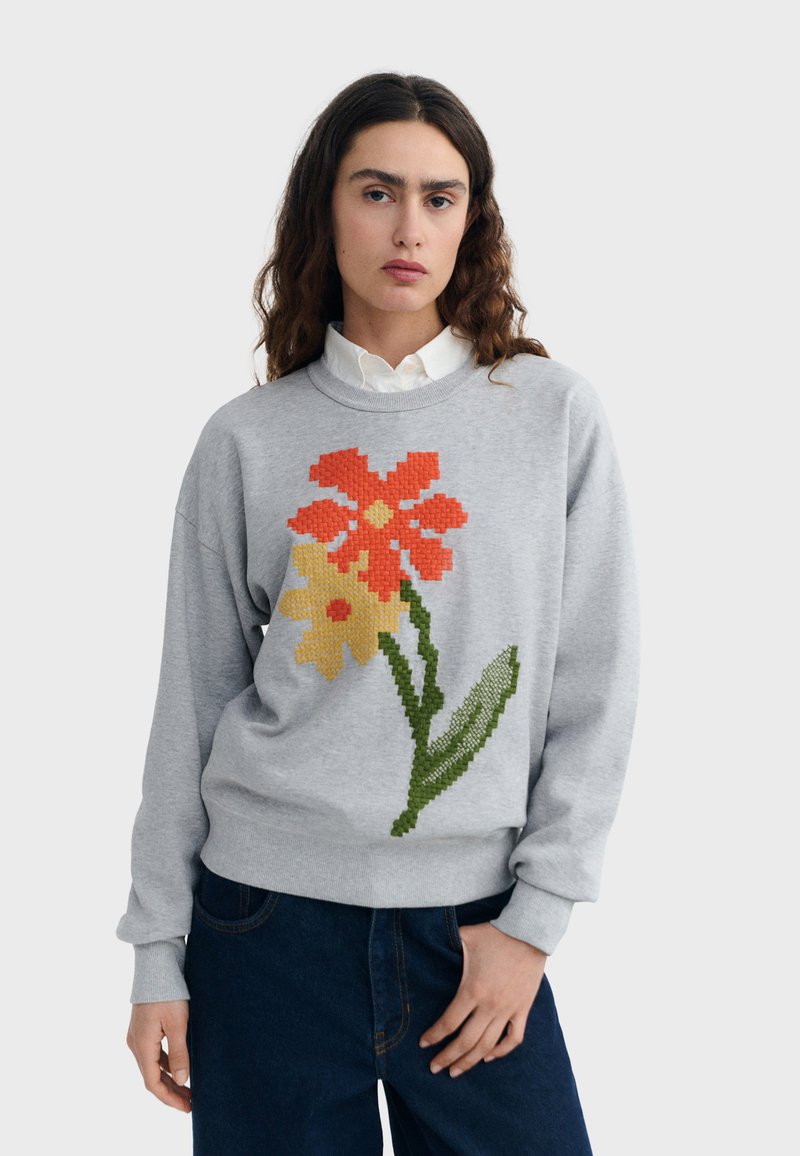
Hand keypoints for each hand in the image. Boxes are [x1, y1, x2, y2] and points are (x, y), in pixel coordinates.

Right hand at [127, 1000, 191, 1111]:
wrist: (156, 965)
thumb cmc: (168, 993)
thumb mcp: (178, 1024)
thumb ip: (180, 1054)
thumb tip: (183, 1081)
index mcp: (142, 1046)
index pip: (153, 1083)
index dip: (170, 1098)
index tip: (187, 1107)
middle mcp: (135, 1043)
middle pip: (152, 1076)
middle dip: (171, 1091)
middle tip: (191, 1102)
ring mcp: (138, 1035)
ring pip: (153, 1065)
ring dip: (169, 1078)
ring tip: (188, 1087)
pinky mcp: (143, 1027)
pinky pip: (154, 1053)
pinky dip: (166, 1064)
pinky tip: (180, 1065)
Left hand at [419, 921, 546, 1077]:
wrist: (529, 933)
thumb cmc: (494, 934)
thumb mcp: (465, 936)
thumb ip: (446, 943)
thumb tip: (428, 939)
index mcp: (472, 990)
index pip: (448, 1023)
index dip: (434, 1036)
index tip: (423, 1044)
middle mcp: (490, 1005)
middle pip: (465, 1041)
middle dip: (447, 1057)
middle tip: (434, 1068)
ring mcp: (508, 1010)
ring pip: (487, 1046)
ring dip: (470, 1061)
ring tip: (456, 1072)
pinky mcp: (523, 1009)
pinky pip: (513, 1039)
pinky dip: (501, 1052)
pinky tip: (488, 1058)